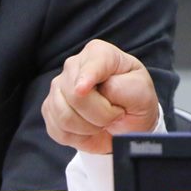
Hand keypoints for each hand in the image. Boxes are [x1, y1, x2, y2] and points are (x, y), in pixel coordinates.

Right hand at [42, 39, 159, 153]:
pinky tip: (90, 129)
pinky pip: (58, 130)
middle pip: (76, 96)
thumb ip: (119, 87)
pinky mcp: (49, 109)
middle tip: (117, 114)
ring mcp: (58, 87)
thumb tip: (85, 89)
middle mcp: (73, 66)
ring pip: (64, 116)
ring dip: (90, 127)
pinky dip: (78, 137)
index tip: (83, 90)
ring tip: (104, 122)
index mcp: (99, 53)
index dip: (86, 78)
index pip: (91, 65)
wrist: (128, 120)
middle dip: (101, 114)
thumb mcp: (140, 90)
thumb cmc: (135, 98)